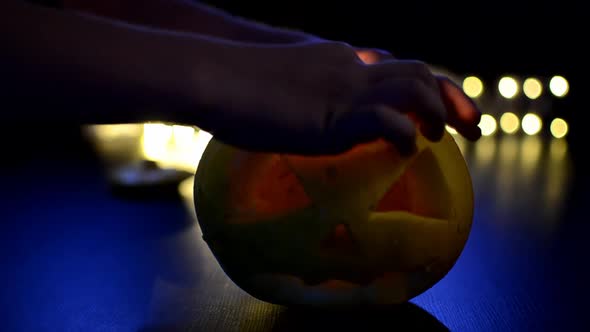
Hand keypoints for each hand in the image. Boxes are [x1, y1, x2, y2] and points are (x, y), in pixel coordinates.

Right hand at [188, 40, 480, 155]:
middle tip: (472, 127)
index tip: (447, 111)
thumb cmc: (236, 89)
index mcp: (341, 62)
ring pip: (414, 88)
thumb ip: (310, 101)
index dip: (431, 86)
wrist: (213, 77)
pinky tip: (407, 148)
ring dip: (438, 111)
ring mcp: (343, 90)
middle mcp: (350, 69)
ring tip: (443, 137)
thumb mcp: (283, 90)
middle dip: (453, 98)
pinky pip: (384, 119)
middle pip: (419, 72)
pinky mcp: (331, 114)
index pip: (398, 67)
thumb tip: (317, 125)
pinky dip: (404, 133)